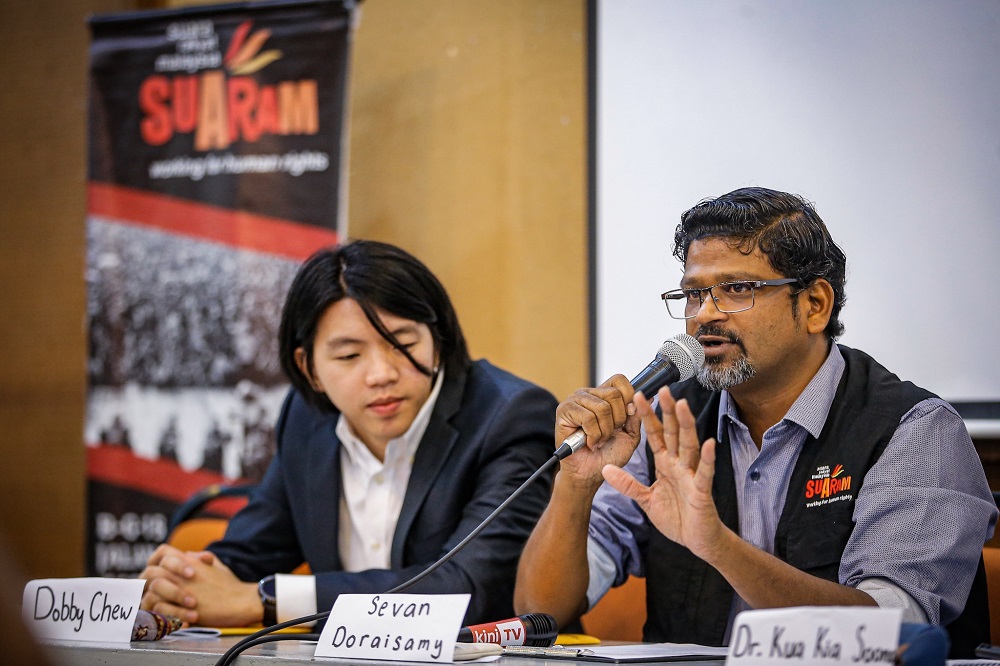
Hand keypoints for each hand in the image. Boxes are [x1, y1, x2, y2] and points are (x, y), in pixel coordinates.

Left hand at [140, 545, 260, 626]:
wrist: (241, 602)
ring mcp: (183, 589)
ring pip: (152, 590)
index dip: (154, 561)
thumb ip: (200, 558)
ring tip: (157, 608)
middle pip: (151, 572)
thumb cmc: (230, 585)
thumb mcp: (216, 565)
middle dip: (145, 584)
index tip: (155, 574)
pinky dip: (159, 614)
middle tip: (150, 594)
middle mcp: (183, 572)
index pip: (162, 552)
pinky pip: (159, 608)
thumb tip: (187, 554)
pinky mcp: (183, 607)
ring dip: (151, 600)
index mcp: (190, 561)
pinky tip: (166, 617)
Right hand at [554, 374, 642, 489]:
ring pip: (602, 407)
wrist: (590, 474)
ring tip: (598, 439)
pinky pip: (588, 418)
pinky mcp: (564, 411)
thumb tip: (649, 396)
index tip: (628, 415)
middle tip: (609, 434)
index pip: (619, 380)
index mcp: (603, 395)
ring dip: (605, 431)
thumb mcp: (630, 434)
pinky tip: (589, 442)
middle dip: (618, 420)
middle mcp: (588, 394)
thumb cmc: (608, 455)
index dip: (628, 396)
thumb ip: (637, 415)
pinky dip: (593, 435)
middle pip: (613, 394)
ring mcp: (574, 401)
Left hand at [601, 386, 727, 561]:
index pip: (655, 435)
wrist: (696, 541)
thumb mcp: (646, 500)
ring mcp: (691, 476)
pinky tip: (707, 444)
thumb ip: (627, 484)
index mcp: (665, 465)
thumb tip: (606, 469)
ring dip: (686, 426)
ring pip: (689, 446)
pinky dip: (706, 459)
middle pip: (673, 433)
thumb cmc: (676, 517)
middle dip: (668, 411)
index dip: (647, 416)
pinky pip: (703, 473)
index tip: (638, 396)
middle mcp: (679, 465)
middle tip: (663, 387)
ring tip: (682, 405)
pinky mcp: (701, 492)